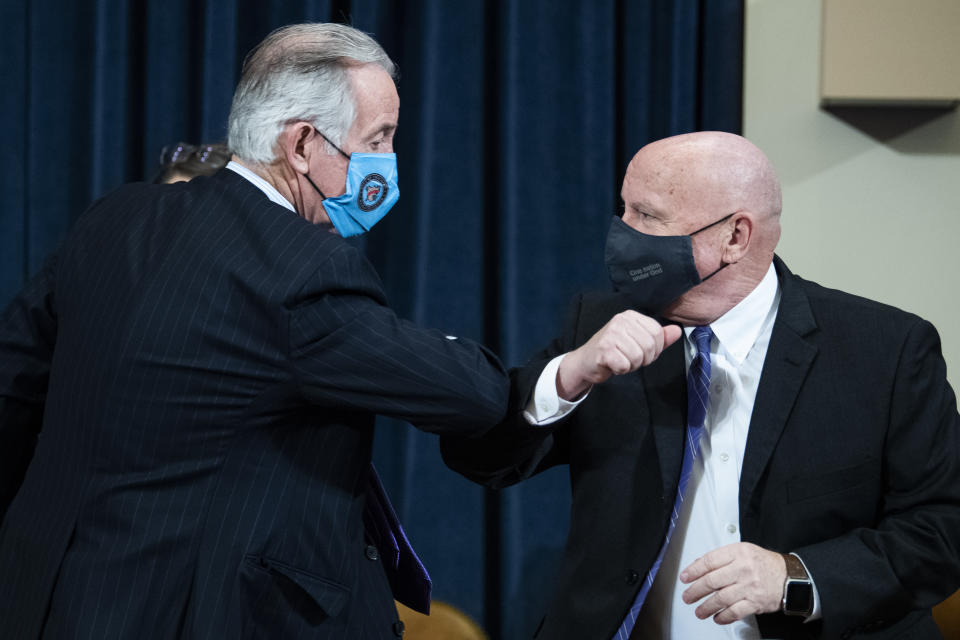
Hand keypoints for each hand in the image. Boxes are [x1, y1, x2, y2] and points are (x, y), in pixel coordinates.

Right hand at [556, 311, 681, 399]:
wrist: (586, 362)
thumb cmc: (614, 351)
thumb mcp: (638, 341)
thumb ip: (659, 337)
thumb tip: (677, 330)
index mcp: (630, 316)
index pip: (657, 332)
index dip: (655, 348)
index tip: (642, 351)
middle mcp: (620, 321)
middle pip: (650, 345)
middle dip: (643, 359)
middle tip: (629, 358)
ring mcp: (610, 334)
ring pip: (638, 357)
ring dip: (632, 365)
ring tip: (621, 360)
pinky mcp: (604, 349)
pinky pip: (625, 365)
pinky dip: (621, 370)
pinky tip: (613, 365)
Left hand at [679, 542, 786, 623]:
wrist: (789, 576)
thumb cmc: (763, 563)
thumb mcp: (742, 551)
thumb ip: (720, 558)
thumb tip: (697, 564)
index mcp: (738, 553)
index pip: (709, 561)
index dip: (693, 570)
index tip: (685, 578)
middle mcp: (743, 569)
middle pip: (712, 581)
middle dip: (696, 591)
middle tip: (688, 597)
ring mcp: (749, 586)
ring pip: (721, 598)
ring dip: (706, 607)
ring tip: (699, 611)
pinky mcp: (756, 602)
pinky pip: (735, 611)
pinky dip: (723, 616)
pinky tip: (717, 617)